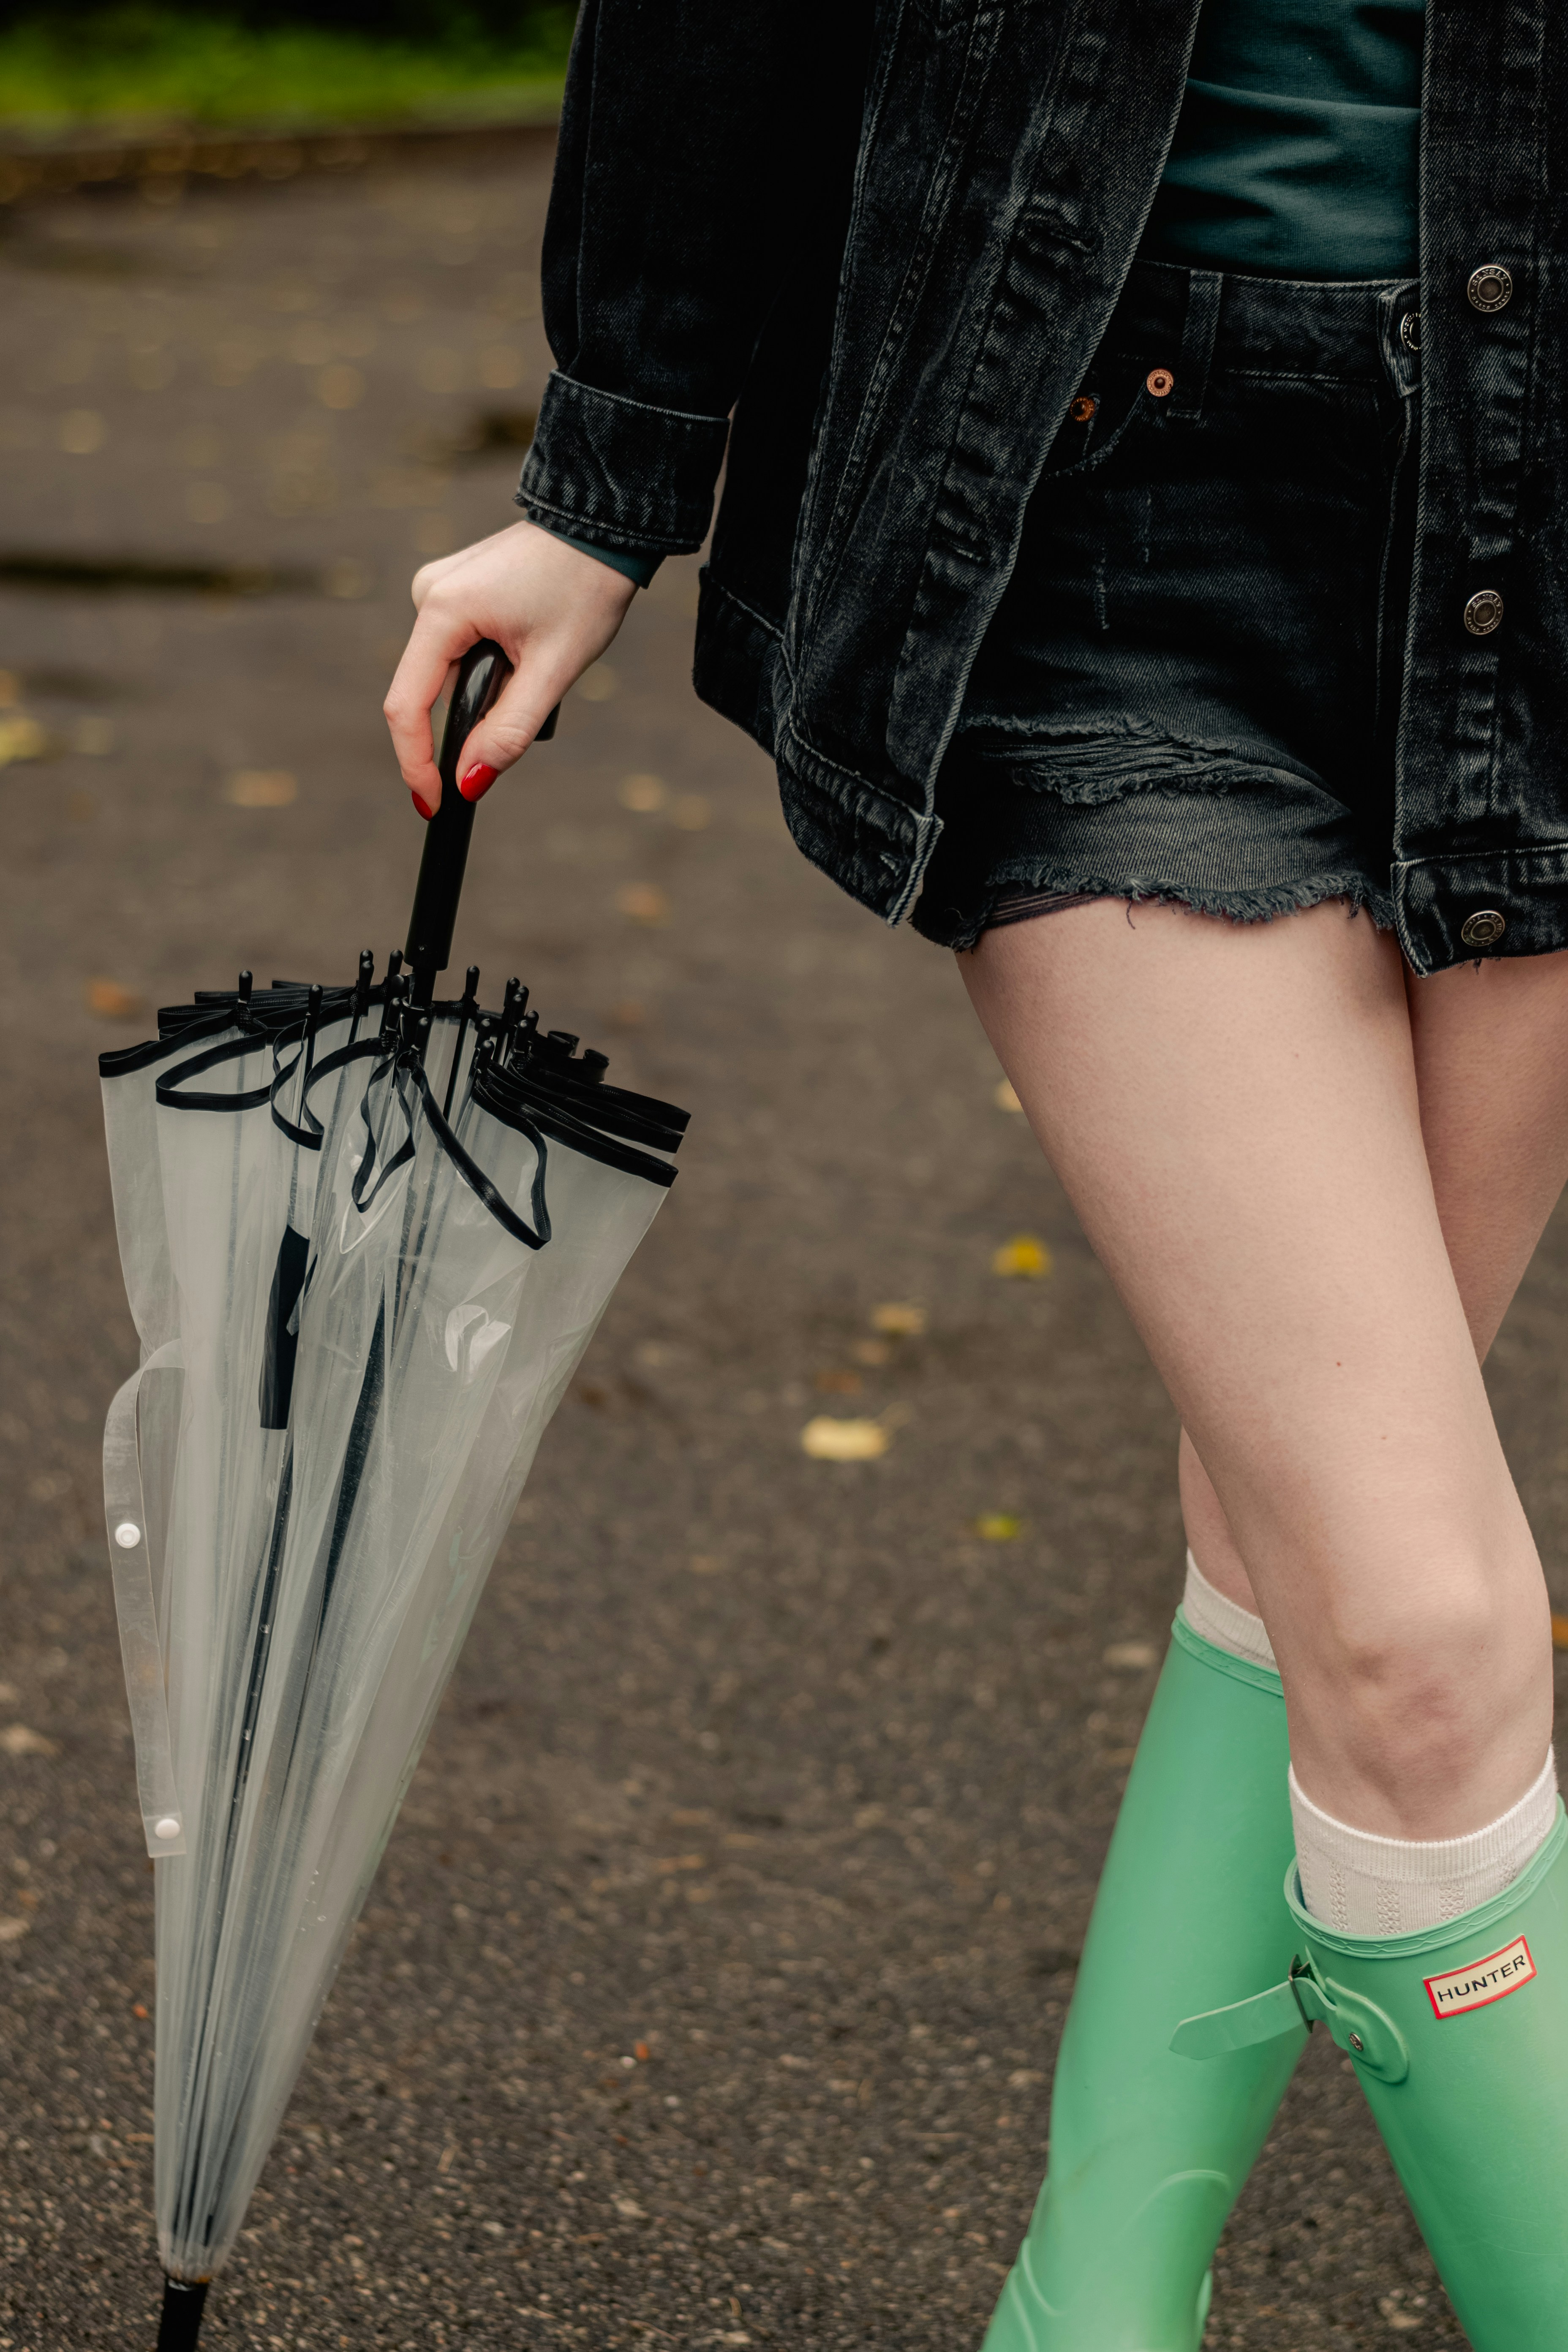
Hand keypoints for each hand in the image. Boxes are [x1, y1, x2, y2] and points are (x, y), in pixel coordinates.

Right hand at [383, 519, 636, 815]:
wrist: (602, 525)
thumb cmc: (585, 587)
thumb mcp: (553, 669)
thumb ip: (508, 731)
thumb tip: (469, 783)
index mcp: (443, 610)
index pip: (406, 706)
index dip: (416, 763)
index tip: (434, 804)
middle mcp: (427, 594)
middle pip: (426, 692)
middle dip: (467, 723)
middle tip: (524, 718)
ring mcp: (438, 589)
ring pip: (446, 673)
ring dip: (485, 693)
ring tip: (538, 669)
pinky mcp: (454, 589)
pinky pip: (457, 650)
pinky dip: (487, 669)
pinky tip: (526, 651)